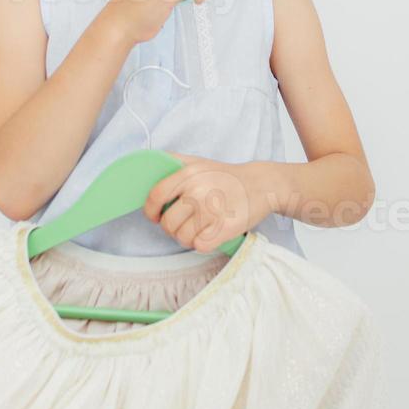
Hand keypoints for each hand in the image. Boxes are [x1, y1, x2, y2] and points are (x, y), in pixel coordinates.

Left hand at [142, 155, 274, 252]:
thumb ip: (173, 163)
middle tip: (184, 223)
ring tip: (198, 229)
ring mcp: (211, 211)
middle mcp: (197, 192)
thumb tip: (147, 170)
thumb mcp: (199, 162)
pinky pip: (199, 246)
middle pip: (168, 223)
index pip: (155, 197)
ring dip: (187, 237)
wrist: (261, 184)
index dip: (151, 211)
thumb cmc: (226, 176)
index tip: (155, 216)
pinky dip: (203, 243)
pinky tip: (210, 234)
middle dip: (172, 228)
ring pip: (182, 238)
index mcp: (187, 174)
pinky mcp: (224, 228)